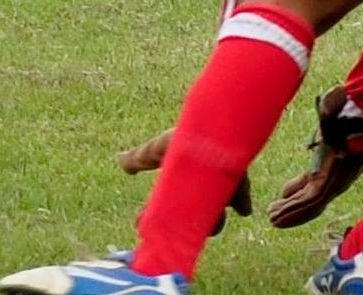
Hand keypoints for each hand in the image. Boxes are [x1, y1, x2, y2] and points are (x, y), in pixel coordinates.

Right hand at [118, 129, 253, 235]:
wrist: (215, 129)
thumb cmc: (185, 138)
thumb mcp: (158, 149)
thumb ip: (139, 157)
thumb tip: (119, 160)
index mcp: (180, 182)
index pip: (165, 208)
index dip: (152, 218)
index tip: (140, 226)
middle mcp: (198, 188)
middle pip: (190, 217)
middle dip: (183, 226)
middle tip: (176, 233)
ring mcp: (218, 189)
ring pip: (214, 217)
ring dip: (212, 224)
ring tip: (209, 223)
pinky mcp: (239, 185)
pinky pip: (242, 202)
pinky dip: (242, 205)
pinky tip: (243, 210)